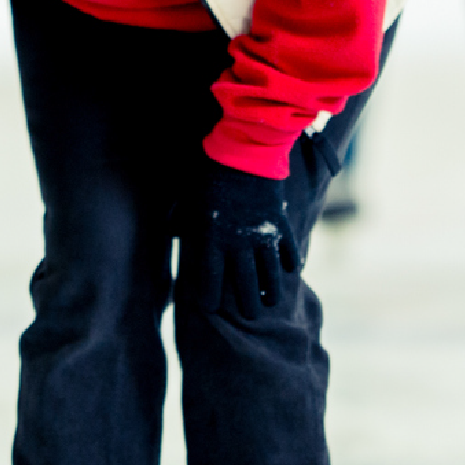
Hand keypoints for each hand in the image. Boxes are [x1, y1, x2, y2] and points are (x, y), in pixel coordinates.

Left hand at [186, 156, 298, 317]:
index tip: (209, 307)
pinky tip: (292, 270)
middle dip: (247, 304)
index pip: (210, 280)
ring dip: (270, 290)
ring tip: (269, 301)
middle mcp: (238, 243)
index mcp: (211, 238)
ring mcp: (262, 234)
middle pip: (244, 285)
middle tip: (250, 315)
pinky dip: (291, 261)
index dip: (208, 298)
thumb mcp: (188, 196)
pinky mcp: (280, 222)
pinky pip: (289, 249)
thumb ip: (181, 219)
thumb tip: (173, 234)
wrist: (244, 148)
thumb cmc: (208, 170)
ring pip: (269, 274)